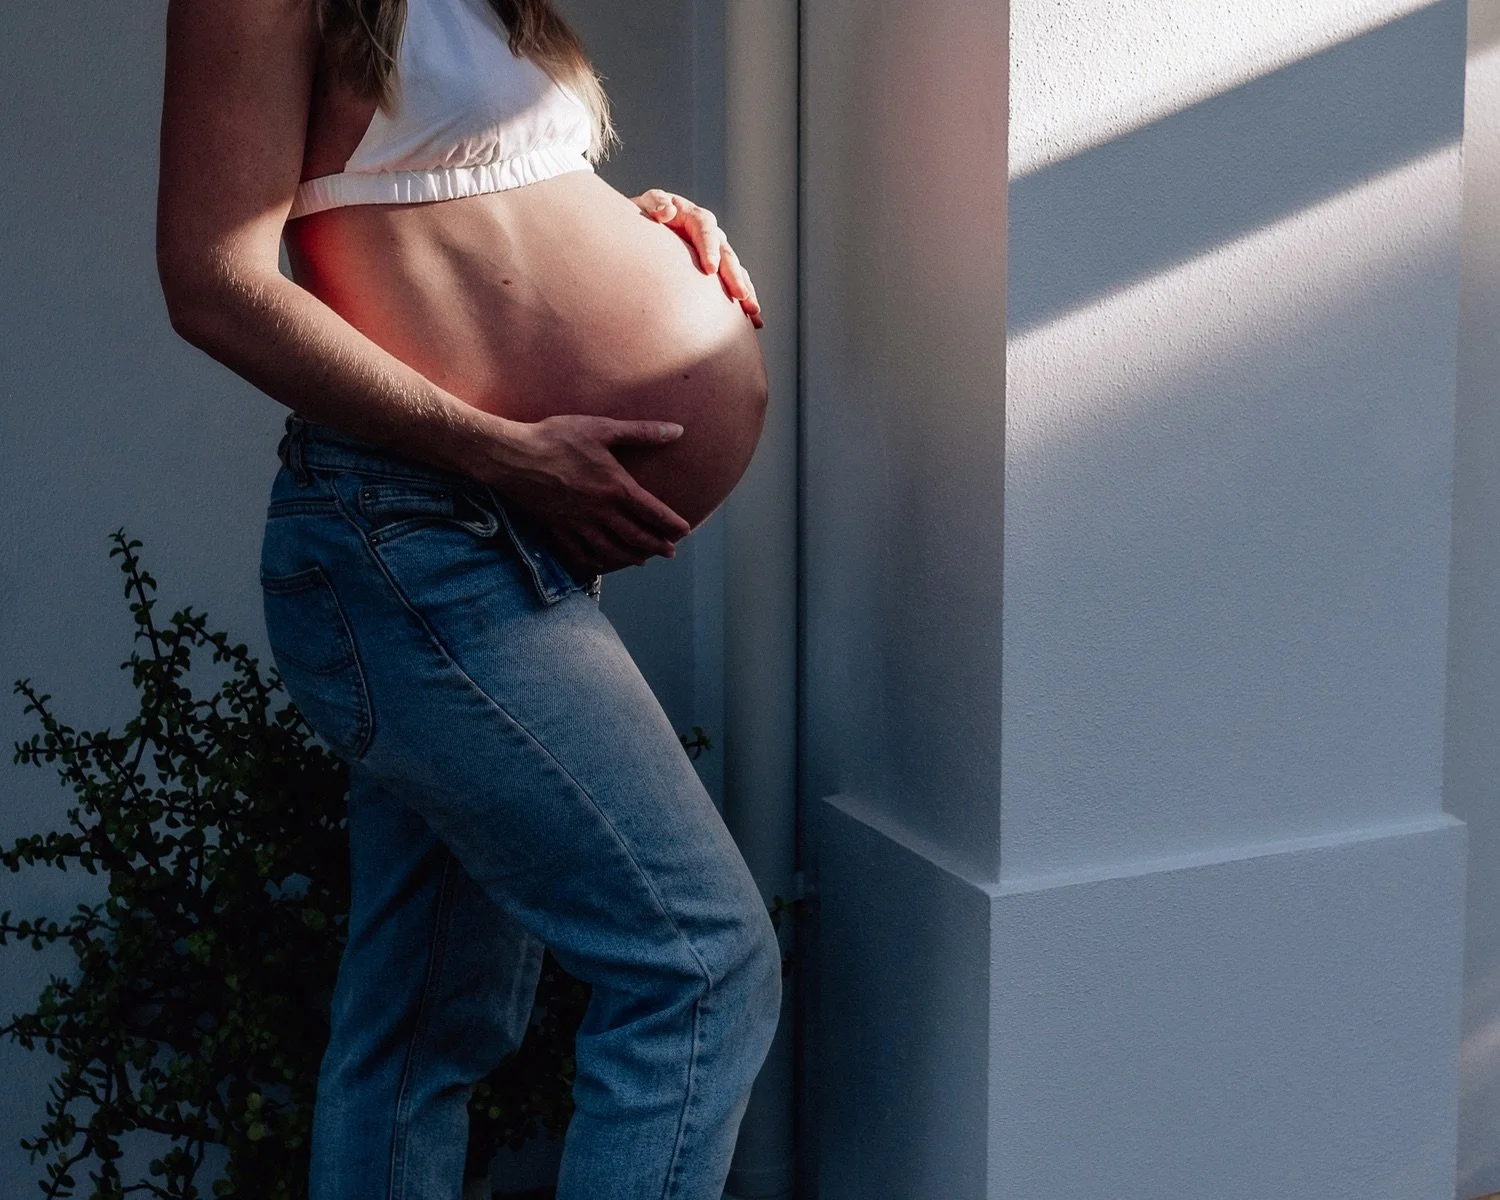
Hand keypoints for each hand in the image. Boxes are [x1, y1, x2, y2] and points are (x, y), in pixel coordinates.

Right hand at [477, 414, 691, 576]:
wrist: (513, 456)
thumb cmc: (557, 437)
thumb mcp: (602, 428)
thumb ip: (641, 432)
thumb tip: (677, 430)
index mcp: (616, 488)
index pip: (654, 513)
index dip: (672, 524)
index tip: (684, 531)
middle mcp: (601, 512)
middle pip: (637, 538)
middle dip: (657, 546)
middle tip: (669, 552)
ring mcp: (578, 524)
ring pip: (612, 551)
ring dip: (631, 558)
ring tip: (642, 560)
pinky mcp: (557, 530)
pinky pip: (581, 555)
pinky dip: (596, 563)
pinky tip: (602, 563)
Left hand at [632, 188, 763, 328]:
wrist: (638, 233)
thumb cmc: (639, 218)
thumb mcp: (643, 207)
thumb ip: (654, 205)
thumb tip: (666, 211)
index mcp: (691, 216)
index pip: (705, 229)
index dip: (710, 248)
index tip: (711, 270)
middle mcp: (709, 234)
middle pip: (726, 253)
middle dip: (734, 276)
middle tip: (740, 296)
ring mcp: (714, 253)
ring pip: (735, 271)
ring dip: (745, 291)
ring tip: (753, 313)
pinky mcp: (715, 272)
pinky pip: (731, 285)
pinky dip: (742, 304)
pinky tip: (754, 321)